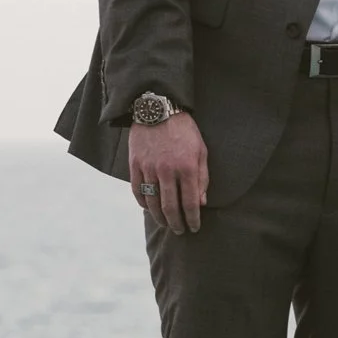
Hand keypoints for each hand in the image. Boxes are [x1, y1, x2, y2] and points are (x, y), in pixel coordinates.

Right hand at [128, 111, 208, 234]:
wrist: (158, 107)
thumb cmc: (184, 130)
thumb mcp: (201, 150)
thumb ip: (202, 177)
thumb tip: (201, 203)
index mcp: (186, 167)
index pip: (190, 203)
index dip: (192, 220)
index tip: (194, 227)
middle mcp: (167, 171)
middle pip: (170, 208)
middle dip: (176, 224)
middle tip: (179, 230)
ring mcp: (149, 168)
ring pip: (153, 203)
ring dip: (159, 218)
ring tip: (165, 223)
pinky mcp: (135, 164)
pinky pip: (137, 191)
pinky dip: (143, 203)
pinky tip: (149, 209)